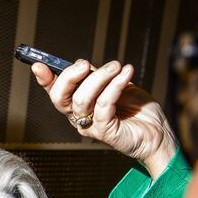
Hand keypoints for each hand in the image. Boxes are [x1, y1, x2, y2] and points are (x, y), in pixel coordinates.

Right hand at [31, 59, 176, 178]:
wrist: (158, 132)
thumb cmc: (138, 111)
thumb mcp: (115, 85)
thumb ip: (97, 78)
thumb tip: (82, 64)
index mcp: (78, 106)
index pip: (56, 92)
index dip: (46, 79)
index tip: (39, 65)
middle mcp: (79, 118)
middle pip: (60, 98)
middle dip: (69, 77)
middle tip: (84, 64)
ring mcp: (91, 126)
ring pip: (82, 99)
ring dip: (100, 77)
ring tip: (117, 66)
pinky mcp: (106, 132)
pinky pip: (104, 104)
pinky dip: (116, 84)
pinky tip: (126, 73)